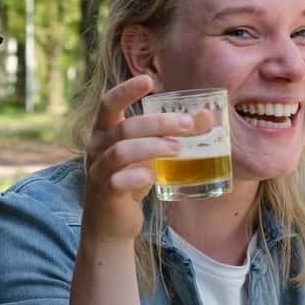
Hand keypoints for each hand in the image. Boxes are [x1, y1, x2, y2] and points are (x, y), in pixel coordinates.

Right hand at [81, 75, 196, 244]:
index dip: (127, 90)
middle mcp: (96, 148)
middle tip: (188, 124)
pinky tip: (153, 177)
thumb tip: (208, 117)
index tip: (150, 79)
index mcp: (104, 133)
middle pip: (124, 128)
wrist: (110, 224)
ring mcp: (98, 172)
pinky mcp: (105, 195)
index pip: (109, 104)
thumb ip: (169, 136)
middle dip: (158, 123)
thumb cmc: (130, 181)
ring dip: (153, 147)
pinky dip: (138, 177)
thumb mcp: (149, 155)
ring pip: (121, 152)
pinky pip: (118, 181)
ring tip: (178, 149)